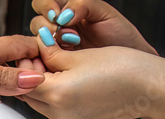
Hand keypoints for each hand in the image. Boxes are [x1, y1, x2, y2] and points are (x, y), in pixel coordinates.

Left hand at [19, 35, 164, 118]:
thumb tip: (37, 48)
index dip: (24, 66)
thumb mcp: (79, 56)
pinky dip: (54, 99)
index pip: (24, 81)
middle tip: (39, 61)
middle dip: (30, 78)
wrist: (147, 88)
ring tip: (55, 71)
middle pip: (29, 96)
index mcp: (57, 95)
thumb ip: (51, 54)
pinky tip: (65, 84)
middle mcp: (59, 115)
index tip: (28, 55)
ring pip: (41, 105)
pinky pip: (55, 112)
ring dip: (41, 89)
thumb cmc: (122, 70)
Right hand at [30, 0, 156, 54]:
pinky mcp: (54, 66)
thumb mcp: (104, 14)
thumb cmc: (120, 38)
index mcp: (68, 11)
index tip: (57, 15)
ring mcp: (54, 49)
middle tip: (62, 32)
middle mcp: (58, 29)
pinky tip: (62, 58)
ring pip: (35, 42)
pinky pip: (40, 61)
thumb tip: (63, 14)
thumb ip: (83, 5)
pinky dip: (46, 59)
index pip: (43, 3)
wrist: (129, 66)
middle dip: (46, 25)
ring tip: (69, 45)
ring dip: (47, 42)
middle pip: (36, 22)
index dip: (46, 6)